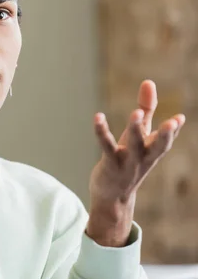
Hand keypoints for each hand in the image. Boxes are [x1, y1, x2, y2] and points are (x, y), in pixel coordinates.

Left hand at [86, 80, 184, 246]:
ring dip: (136, 130)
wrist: (112, 196)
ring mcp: (127, 162)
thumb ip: (145, 109)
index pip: (166, 141)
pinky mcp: (109, 163)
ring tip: (136, 112)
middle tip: (173, 122)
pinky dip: (102, 132)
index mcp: (153, 152)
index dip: (173, 131)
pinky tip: (98, 117)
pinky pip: (106, 146)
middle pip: (158, 147)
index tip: (180, 118)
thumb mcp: (138, 135)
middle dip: (166, 135)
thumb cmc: (127, 159)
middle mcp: (143, 158)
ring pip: (133, 146)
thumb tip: (149, 82)